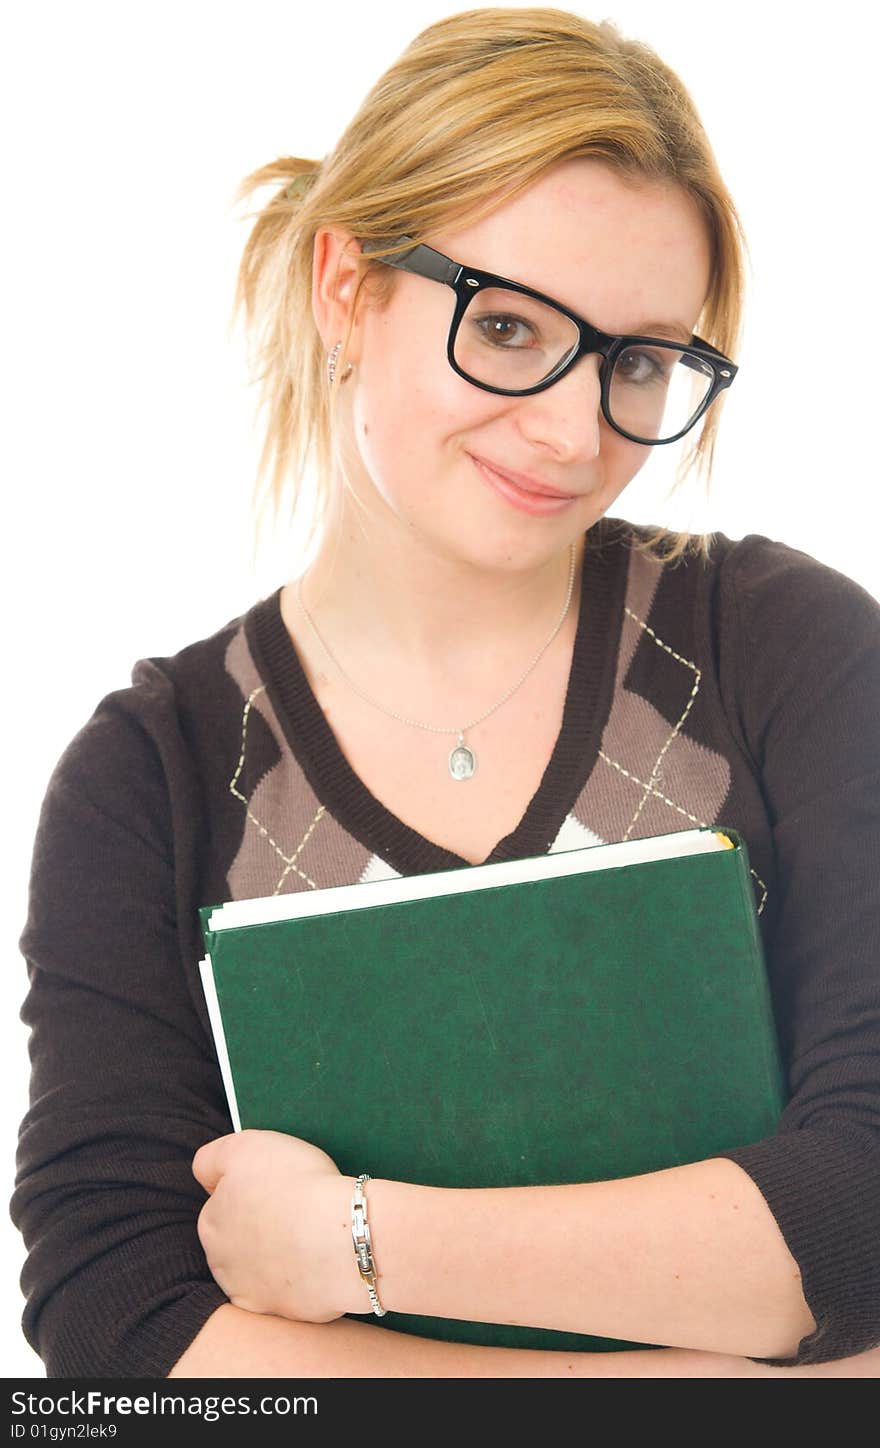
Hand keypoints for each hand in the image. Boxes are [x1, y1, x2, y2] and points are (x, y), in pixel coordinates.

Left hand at [192, 1129, 361, 1321]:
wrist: (343, 1238)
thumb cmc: (297, 1185)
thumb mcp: (244, 1146)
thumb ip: (211, 1159)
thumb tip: (205, 1177)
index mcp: (210, 1224)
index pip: (222, 1205)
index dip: (250, 1192)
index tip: (275, 1187)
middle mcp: (222, 1264)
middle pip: (237, 1241)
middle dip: (258, 1229)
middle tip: (293, 1211)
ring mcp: (252, 1293)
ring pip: (260, 1270)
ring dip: (277, 1257)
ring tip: (309, 1237)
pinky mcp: (282, 1313)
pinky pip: (289, 1293)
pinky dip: (301, 1280)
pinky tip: (318, 1262)